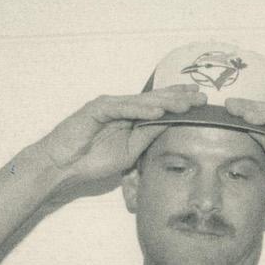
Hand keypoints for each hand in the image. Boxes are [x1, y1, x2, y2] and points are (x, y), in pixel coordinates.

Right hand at [34, 86, 203, 186]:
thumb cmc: (92, 160)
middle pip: (154, 99)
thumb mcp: (129, 152)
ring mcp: (109, 106)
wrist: (62, 167)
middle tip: (202, 98)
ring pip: (141, 101)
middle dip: (178, 98)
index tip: (200, 103)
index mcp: (129, 117)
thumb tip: (169, 126)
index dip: (179, 103)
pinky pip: (122, 107)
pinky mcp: (96, 109)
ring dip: (164, 101)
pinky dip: (139, 109)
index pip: (158, 107)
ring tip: (185, 104)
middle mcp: (121, 107)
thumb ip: (147, 137)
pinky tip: (157, 111)